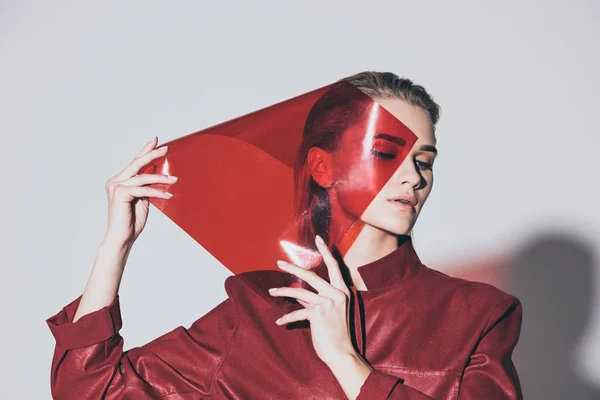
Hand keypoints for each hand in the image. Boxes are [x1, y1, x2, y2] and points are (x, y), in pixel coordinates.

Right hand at [102, 137, 176, 248]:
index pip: (134, 163)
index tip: (156, 141)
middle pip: (136, 163)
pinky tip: (168, 194)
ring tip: (174, 180)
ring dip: (161, 178)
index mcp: (119, 181)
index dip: (145, 151)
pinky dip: (157, 192)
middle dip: (152, 154)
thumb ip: (146, 187)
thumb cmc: (132, 221)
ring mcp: (116, 186)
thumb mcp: (142, 200)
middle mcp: (115, 181)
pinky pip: (144, 189)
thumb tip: (158, 174)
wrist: (123, 238)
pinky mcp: (120, 193)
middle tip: (166, 148)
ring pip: (143, 177)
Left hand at [268, 235, 356, 366]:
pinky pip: (297, 312)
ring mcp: (327, 302)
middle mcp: (336, 293)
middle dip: (293, 268)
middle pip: (311, 275)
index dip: (326, 252)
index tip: (319, 239)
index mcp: (343, 290)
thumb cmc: (336, 333)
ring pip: (299, 291)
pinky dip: (287, 318)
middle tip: (279, 263)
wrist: (341, 352)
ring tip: (272, 291)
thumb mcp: (332, 311)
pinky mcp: (317, 313)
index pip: (334, 266)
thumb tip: (302, 292)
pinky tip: (280, 322)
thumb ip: (320, 299)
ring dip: (283, 291)